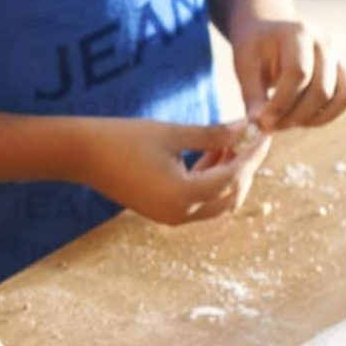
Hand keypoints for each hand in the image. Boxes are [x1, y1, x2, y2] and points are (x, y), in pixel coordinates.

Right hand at [74, 117, 269, 225]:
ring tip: (232, 142)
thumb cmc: (123, 138)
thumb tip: (247, 128)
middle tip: (252, 139)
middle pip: (231, 196)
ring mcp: (170, 216)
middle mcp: (179, 213)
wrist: (81, 154)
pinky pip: (199, 201)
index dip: (253, 154)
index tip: (264, 133)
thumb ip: (213, 135)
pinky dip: (211, 181)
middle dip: (245, 168)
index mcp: (183, 195)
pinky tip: (212, 153)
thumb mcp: (173, 133)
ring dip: (229, 175)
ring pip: (217, 202)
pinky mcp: (162, 211)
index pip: (234, 176)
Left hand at [231, 17, 345, 132]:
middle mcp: (324, 43)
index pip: (298, 72)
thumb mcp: (245, 66)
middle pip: (321, 89)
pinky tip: (302, 120)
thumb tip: (256, 128)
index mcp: (297, 33)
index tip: (262, 120)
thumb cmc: (255, 49)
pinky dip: (328, 116)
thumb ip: (252, 96)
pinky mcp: (343, 72)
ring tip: (284, 123)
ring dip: (312, 119)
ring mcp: (338, 57)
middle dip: (294, 115)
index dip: (281, 102)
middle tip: (269, 126)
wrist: (270, 33)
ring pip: (341, 96)